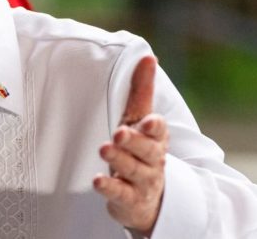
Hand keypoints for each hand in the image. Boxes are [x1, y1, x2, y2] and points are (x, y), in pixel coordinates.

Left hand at [93, 56, 168, 235]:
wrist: (148, 198)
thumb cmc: (141, 151)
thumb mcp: (140, 120)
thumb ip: (142, 91)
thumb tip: (148, 57)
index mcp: (156, 138)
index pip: (159, 131)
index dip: (155, 127)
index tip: (148, 121)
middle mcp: (152, 160)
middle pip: (147, 151)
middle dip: (135, 142)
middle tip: (119, 133)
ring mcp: (142, 181)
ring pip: (133, 170)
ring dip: (119, 160)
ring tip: (105, 148)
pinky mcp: (129, 199)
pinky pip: (120, 193)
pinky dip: (109, 187)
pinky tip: (97, 181)